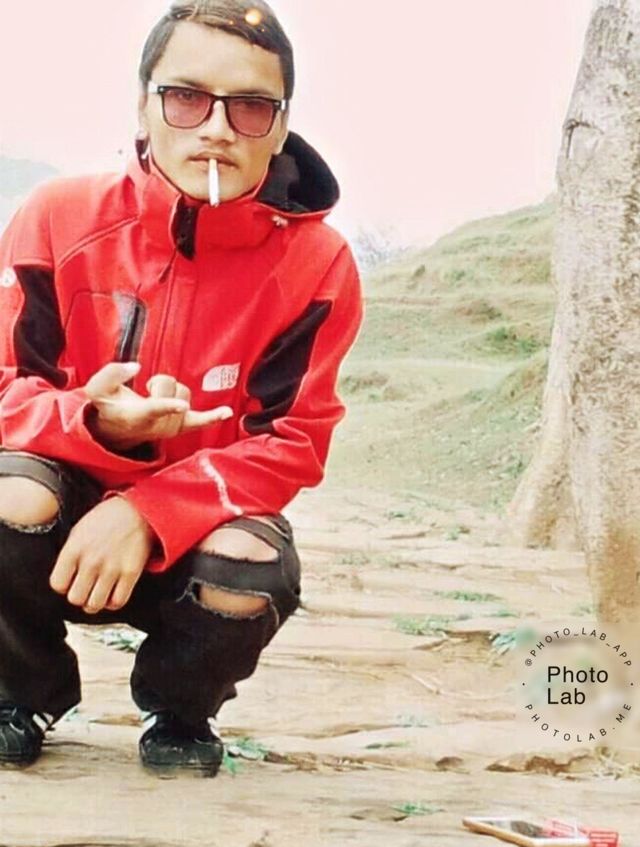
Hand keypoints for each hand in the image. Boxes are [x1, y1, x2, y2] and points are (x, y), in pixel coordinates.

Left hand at [50, 496, 155, 613]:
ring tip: (98, 594)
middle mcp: (91, 561)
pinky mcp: (131, 573)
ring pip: (95, 604)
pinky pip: (118, 601)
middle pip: (75, 598)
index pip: (58, 584)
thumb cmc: (107, 519)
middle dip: (79, 596)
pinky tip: (113, 594)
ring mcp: (112, 568)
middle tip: (85, 589)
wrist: (138, 510)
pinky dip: (113, 602)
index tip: (70, 582)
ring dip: (95, 603)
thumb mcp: (79, 531)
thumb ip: (70, 555)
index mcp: (74, 549)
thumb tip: (65, 579)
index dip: (63, 586)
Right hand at [84, 362, 232, 450]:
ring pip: (184, 392)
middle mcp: (158, 425)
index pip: (154, 408)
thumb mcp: (97, 389)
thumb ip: (112, 374)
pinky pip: (201, 420)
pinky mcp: (182, 426)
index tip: (181, 406)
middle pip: (171, 388)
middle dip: (160, 382)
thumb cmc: (110, 405)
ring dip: (172, 390)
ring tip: (155, 399)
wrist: (118, 431)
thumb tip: (136, 367)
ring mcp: (172, 427)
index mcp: (137, 415)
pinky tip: (227, 412)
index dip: (168, 405)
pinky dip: (213, 417)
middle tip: (145, 390)